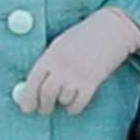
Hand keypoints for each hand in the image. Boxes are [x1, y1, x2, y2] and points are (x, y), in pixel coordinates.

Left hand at [16, 8, 139, 115]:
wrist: (112, 29)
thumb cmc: (85, 36)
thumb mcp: (61, 44)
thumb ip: (49, 62)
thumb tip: (35, 85)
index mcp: (52, 55)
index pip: (33, 80)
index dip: (28, 97)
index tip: (27, 108)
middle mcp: (62, 66)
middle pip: (46, 94)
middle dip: (43, 106)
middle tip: (44, 110)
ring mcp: (77, 74)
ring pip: (62, 99)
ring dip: (61, 104)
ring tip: (64, 101)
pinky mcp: (92, 82)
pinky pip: (78, 103)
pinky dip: (74, 108)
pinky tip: (74, 105)